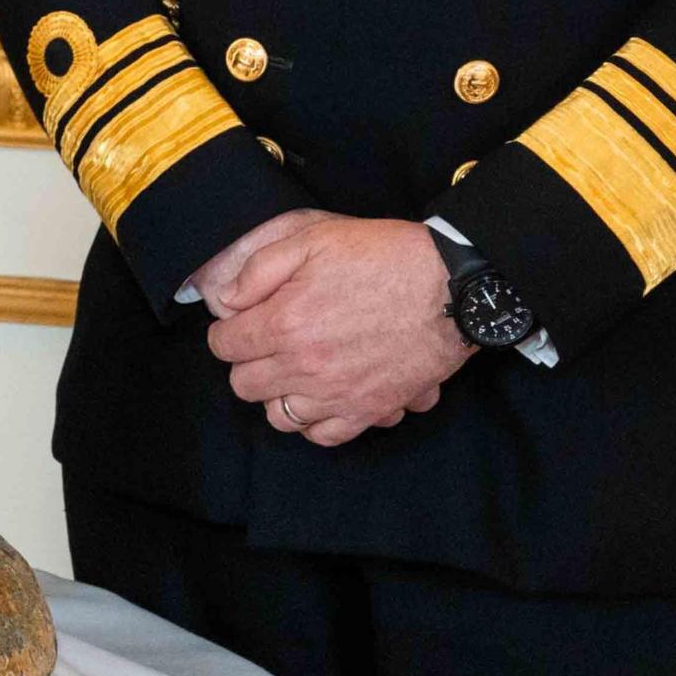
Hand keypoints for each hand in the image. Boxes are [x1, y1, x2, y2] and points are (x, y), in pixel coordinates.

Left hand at [205, 214, 472, 446]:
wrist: (450, 288)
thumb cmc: (383, 257)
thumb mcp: (314, 239)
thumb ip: (259, 268)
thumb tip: (226, 299)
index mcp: (285, 323)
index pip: (225, 346)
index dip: (227, 331)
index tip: (240, 322)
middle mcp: (304, 367)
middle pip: (244, 385)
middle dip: (248, 362)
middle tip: (267, 343)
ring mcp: (337, 395)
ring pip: (278, 417)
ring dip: (278, 394)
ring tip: (293, 371)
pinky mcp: (369, 410)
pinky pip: (323, 436)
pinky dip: (315, 421)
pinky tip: (321, 396)